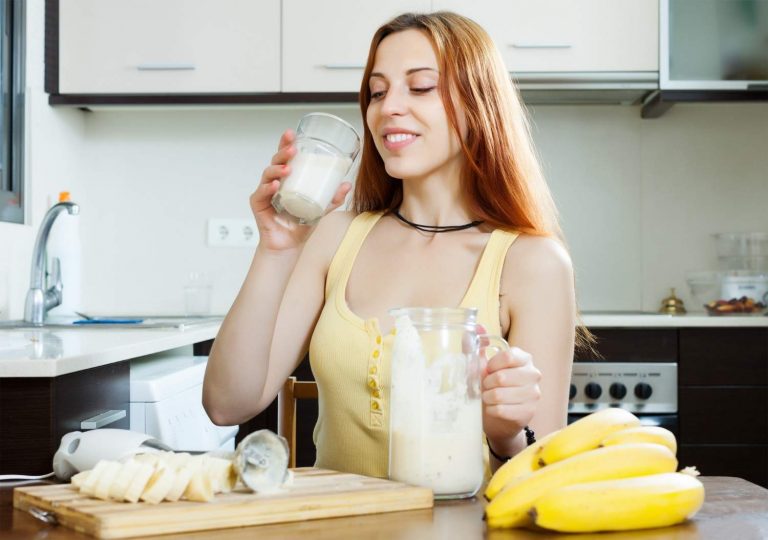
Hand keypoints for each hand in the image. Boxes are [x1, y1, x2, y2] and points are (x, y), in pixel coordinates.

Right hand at [250, 129, 351, 251]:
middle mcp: (274, 182)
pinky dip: (267, 188)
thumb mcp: (321, 209)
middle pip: (275, 161)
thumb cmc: (301, 225)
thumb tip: (347, 185)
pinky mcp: (258, 205)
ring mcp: (265, 192)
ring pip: (267, 174)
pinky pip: (261, 193)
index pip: (285, 157)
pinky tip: (275, 185)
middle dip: (282, 152)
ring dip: (277, 169)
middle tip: (293, 149)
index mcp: (287, 179)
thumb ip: (333, 199)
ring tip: (287, 169)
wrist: (289, 245)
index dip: (286, 143)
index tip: (292, 132)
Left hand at [481, 346, 541, 448]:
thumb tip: (476, 326)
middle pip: (501, 377)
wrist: (499, 416)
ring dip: (487, 397)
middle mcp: (533, 374)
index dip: (491, 365)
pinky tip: (493, 408)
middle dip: (486, 383)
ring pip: (499, 395)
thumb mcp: (483, 365)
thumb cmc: (492, 386)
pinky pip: (501, 410)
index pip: (507, 356)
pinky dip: (491, 410)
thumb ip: (477, 346)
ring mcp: (534, 394)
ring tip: (488, 397)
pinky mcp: (529, 412)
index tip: (488, 370)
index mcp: (524, 358)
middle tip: (486, 387)